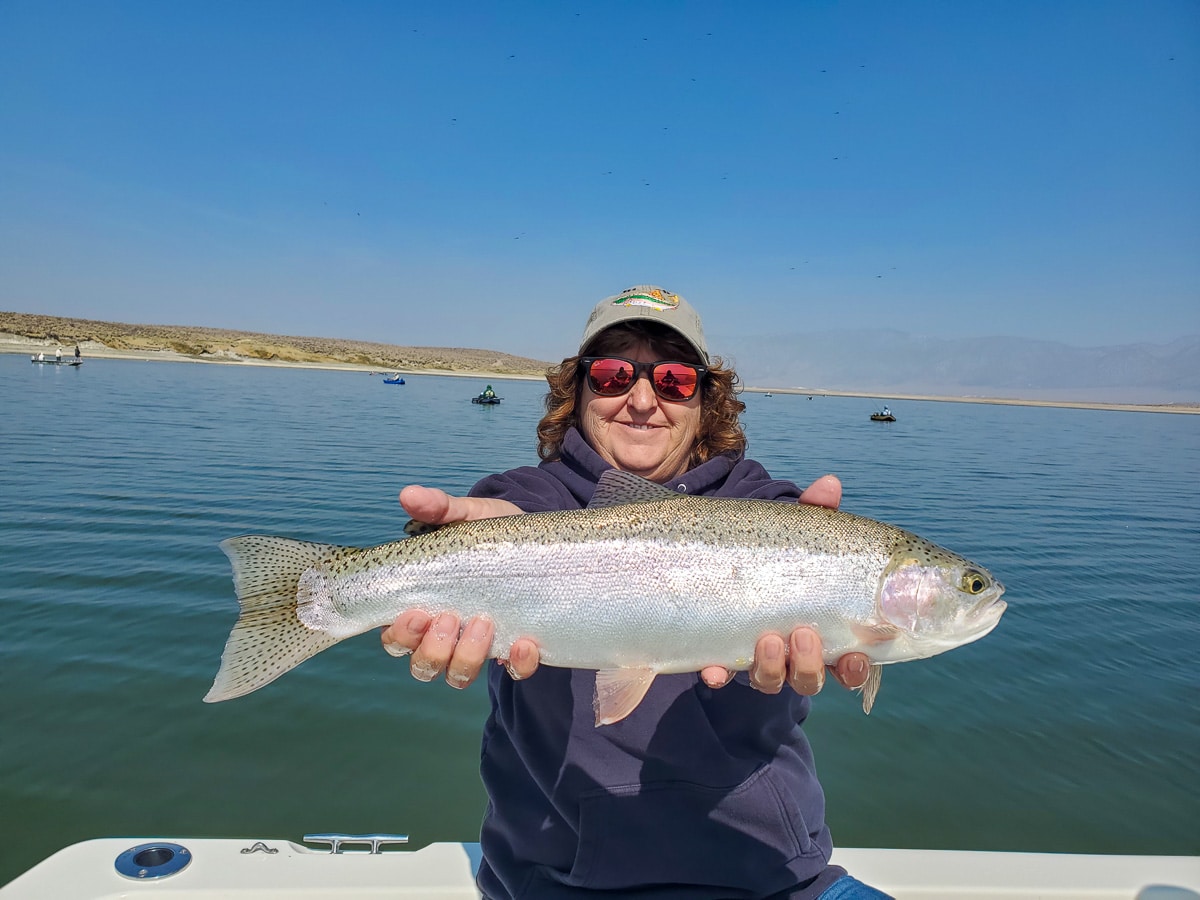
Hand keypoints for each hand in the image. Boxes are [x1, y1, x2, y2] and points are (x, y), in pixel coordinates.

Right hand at [380, 486, 538, 687]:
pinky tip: (524, 643)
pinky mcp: (517, 647)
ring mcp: (482, 645)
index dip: (400, 634)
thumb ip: (440, 509)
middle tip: (450, 617)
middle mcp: (447, 634)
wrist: (541, 538)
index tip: (417, 612)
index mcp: (425, 606)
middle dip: (432, 649)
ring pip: (459, 675)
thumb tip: (409, 495)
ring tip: (483, 621)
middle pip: (423, 665)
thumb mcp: (468, 517)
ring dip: (466, 657)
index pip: (396, 637)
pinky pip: (514, 671)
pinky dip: (517, 664)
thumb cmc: (491, 532)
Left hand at [700, 474, 871, 694]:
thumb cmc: (777, 551)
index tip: (855, 656)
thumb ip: (815, 514)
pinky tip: (713, 669)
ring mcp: (755, 655)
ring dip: (773, 668)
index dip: (855, 669)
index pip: (850, 663)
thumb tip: (830, 484)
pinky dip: (718, 674)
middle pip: (810, 678)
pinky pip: (719, 674)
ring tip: (768, 639)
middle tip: (803, 635)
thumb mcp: (796, 532)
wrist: (718, 557)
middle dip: (810, 665)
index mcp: (825, 629)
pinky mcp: (720, 652)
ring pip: (771, 680)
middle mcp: (792, 652)